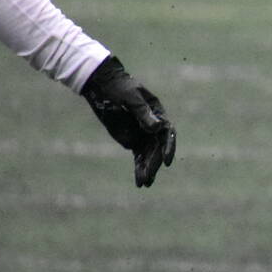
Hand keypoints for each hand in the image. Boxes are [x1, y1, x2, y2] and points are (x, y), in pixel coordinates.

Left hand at [81, 56, 176, 186]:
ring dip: (148, 170)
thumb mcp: (131, 98)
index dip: (169, 147)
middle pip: (157, 149)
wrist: (103, 87)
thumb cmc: (119, 88)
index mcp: (158, 115)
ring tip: (144, 184)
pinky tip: (140, 182)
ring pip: (149, 156)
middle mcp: (154, 128)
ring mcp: (143, 136)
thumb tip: (156, 128)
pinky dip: (139, 168)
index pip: (167, 134)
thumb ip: (143, 113)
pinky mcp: (132, 142)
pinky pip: (138, 158)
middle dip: (153, 164)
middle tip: (148, 177)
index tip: (166, 160)